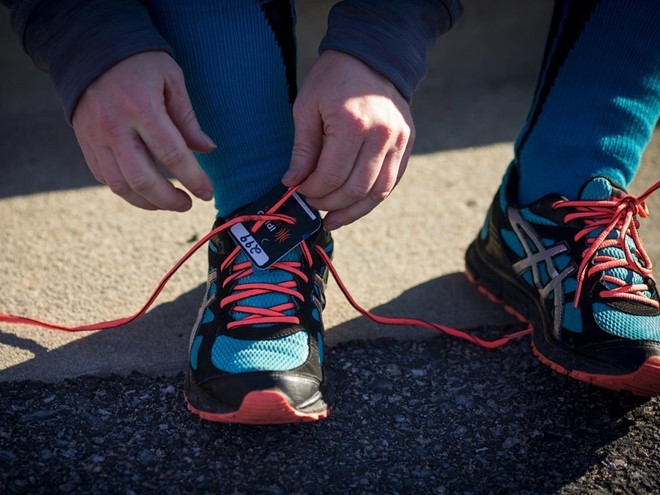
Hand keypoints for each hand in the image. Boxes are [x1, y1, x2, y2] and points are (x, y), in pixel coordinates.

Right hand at [72, 51, 214, 210]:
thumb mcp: (171, 79)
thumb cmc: (139, 61)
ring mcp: (95, 137)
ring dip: (148, 202)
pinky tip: (144, 190)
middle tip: (188, 204)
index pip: (172, 155)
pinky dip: (126, 190)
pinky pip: (104, 177)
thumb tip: (208, 150)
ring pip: (121, 186)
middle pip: (143, 179)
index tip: (207, 193)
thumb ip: (187, 118)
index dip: (193, 179)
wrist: (89, 47)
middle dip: (170, 200)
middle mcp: (115, 127)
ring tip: (168, 203)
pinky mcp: (84, 142)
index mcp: (141, 108)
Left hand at [282, 50, 414, 229]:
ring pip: (378, 193)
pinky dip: (372, 198)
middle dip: (330, 204)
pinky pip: (392, 182)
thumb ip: (303, 148)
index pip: (332, 176)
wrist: (372, 55)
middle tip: (313, 205)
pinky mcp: (408, 144)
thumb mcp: (307, 106)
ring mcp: (399, 141)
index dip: (313, 191)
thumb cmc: (333, 78)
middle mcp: (381, 136)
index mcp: (353, 125)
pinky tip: (354, 205)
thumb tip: (293, 183)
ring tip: (333, 219)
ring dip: (353, 211)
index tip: (300, 191)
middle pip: (356, 189)